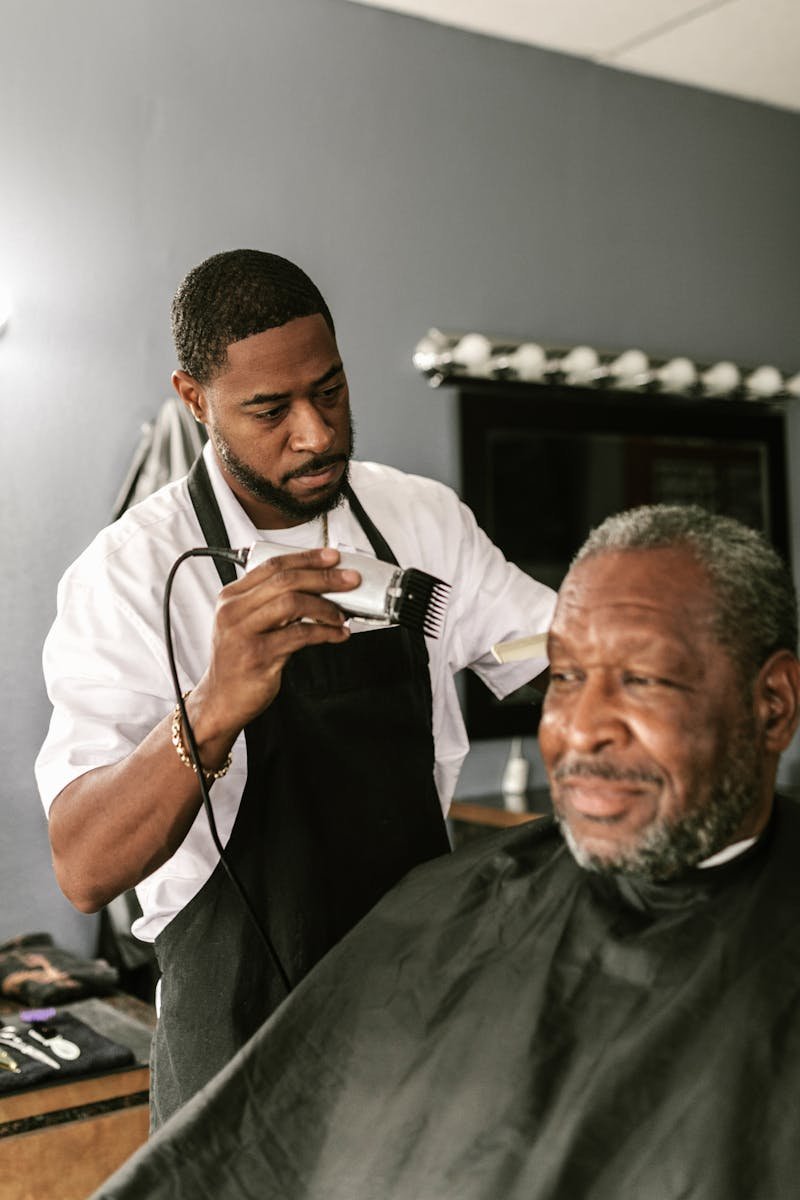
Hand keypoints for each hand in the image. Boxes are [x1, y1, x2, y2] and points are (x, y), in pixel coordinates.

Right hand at [189, 548, 359, 757]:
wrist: (221, 700)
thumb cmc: (239, 661)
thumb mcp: (245, 624)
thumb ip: (271, 603)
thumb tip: (318, 587)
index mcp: (231, 597)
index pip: (272, 566)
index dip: (306, 558)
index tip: (332, 556)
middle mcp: (233, 611)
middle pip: (285, 581)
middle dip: (324, 577)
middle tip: (350, 581)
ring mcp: (244, 634)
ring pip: (292, 603)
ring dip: (325, 607)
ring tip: (341, 616)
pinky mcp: (258, 656)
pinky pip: (300, 636)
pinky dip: (325, 633)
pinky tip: (337, 635)